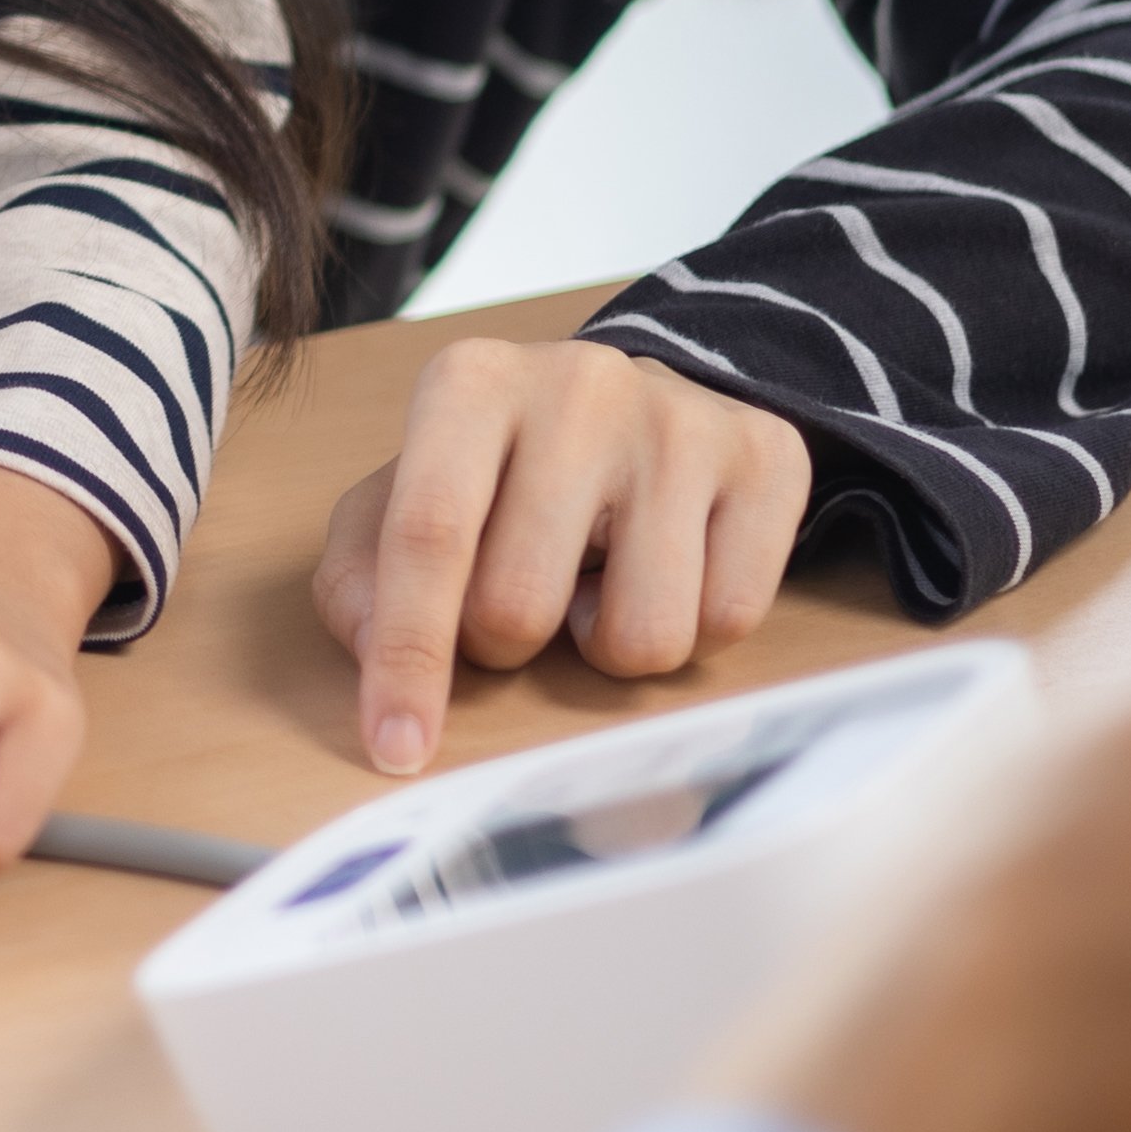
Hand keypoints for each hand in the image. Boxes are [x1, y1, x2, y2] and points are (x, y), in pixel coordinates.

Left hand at [317, 337, 812, 774]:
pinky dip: (689, 625)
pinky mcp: (768, 457)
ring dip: (605, 642)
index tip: (397, 749)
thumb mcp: (405, 499)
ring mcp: (682, 419)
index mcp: (471, 382)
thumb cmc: (504, 470)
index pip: (430, 535)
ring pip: (642, 636)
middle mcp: (580, 384)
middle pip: (522, 605)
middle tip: (523, 594)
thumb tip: (377, 653)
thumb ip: (362, 578)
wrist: (640, 401)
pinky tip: (665, 566)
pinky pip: (728, 622)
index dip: (409, 656)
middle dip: (507, 642)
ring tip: (599, 577)